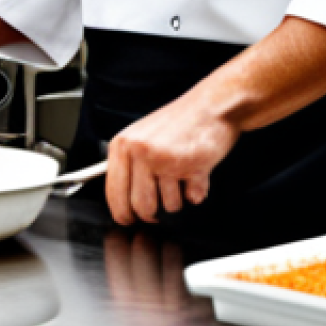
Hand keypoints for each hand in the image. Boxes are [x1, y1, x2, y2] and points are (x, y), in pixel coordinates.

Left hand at [105, 85, 239, 225]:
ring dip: (179, 198)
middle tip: (162, 204)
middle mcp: (139, 151)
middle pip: (141, 207)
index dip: (122, 213)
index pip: (114, 193)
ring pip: (168, 206)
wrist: (212, 105)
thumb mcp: (143, 135)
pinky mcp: (188, 166)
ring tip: (182, 174)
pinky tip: (197, 172)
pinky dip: (197, 191)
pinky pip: (192, 200)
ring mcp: (163, 159)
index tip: (128, 219)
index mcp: (123, 144)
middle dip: (154, 214)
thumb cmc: (180, 121)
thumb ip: (130, 164)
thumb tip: (121, 201)